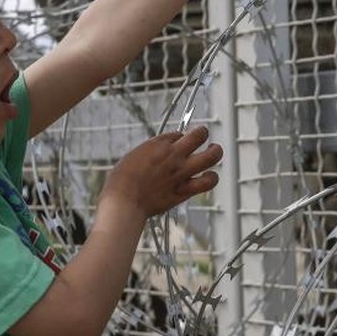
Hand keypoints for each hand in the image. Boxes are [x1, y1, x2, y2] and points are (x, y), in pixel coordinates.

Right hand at [98, 126, 222, 220]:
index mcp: (158, 144)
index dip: (180, 137)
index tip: (177, 143)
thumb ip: (150, 152)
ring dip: (215, 152)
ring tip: (213, 152)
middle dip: (203, 134)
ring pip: (212, 156)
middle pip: (200, 135)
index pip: (179, 133)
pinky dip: (211, 178)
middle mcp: (173, 155)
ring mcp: (182, 172)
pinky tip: (209, 176)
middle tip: (201, 139)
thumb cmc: (121, 181)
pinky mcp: (185, 190)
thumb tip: (159, 152)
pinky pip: (208, 182)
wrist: (124, 202)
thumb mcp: (133, 156)